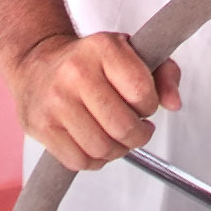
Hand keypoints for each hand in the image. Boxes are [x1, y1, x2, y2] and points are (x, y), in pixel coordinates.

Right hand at [5, 31, 181, 171]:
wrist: (37, 62)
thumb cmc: (90, 60)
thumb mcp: (132, 53)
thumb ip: (164, 73)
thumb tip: (174, 103)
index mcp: (103, 48)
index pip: (142, 92)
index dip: (150, 105)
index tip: (144, 104)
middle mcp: (76, 73)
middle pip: (123, 126)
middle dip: (138, 135)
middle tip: (137, 129)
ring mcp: (56, 101)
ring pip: (102, 148)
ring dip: (118, 151)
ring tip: (117, 137)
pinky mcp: (42, 127)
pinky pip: (79, 161)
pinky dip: (95, 161)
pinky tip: (97, 144)